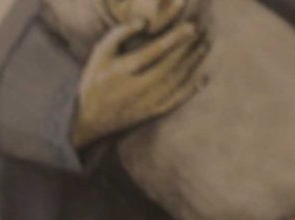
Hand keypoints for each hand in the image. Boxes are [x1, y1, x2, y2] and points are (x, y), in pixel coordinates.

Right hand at [71, 19, 207, 150]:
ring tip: (204, 46)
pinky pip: (175, 101)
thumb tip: (144, 21)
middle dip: (188, 47)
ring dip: (192, 63)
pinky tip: (203, 77)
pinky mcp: (152, 114)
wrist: (90, 121)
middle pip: (169, 65)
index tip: (191, 26)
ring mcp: (145, 103)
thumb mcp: (99, 55)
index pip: (153, 52)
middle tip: (203, 31)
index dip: (174, 39)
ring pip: (175, 81)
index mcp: (121, 71)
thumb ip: (119, 34)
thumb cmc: (95, 82)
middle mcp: (135, 88)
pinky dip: (191, 90)